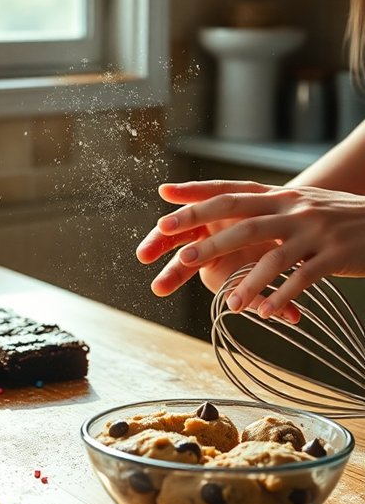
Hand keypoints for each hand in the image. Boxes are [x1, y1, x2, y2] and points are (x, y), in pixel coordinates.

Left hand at [136, 180, 364, 317]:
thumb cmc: (339, 216)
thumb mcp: (303, 203)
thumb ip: (270, 206)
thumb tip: (233, 209)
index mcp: (281, 195)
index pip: (232, 190)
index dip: (198, 193)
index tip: (164, 195)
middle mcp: (294, 208)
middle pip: (243, 220)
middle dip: (209, 239)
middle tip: (181, 258)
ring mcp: (314, 231)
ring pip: (273, 256)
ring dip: (249, 282)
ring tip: (229, 304)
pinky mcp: (333, 255)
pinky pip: (303, 278)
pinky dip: (283, 296)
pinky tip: (266, 313)